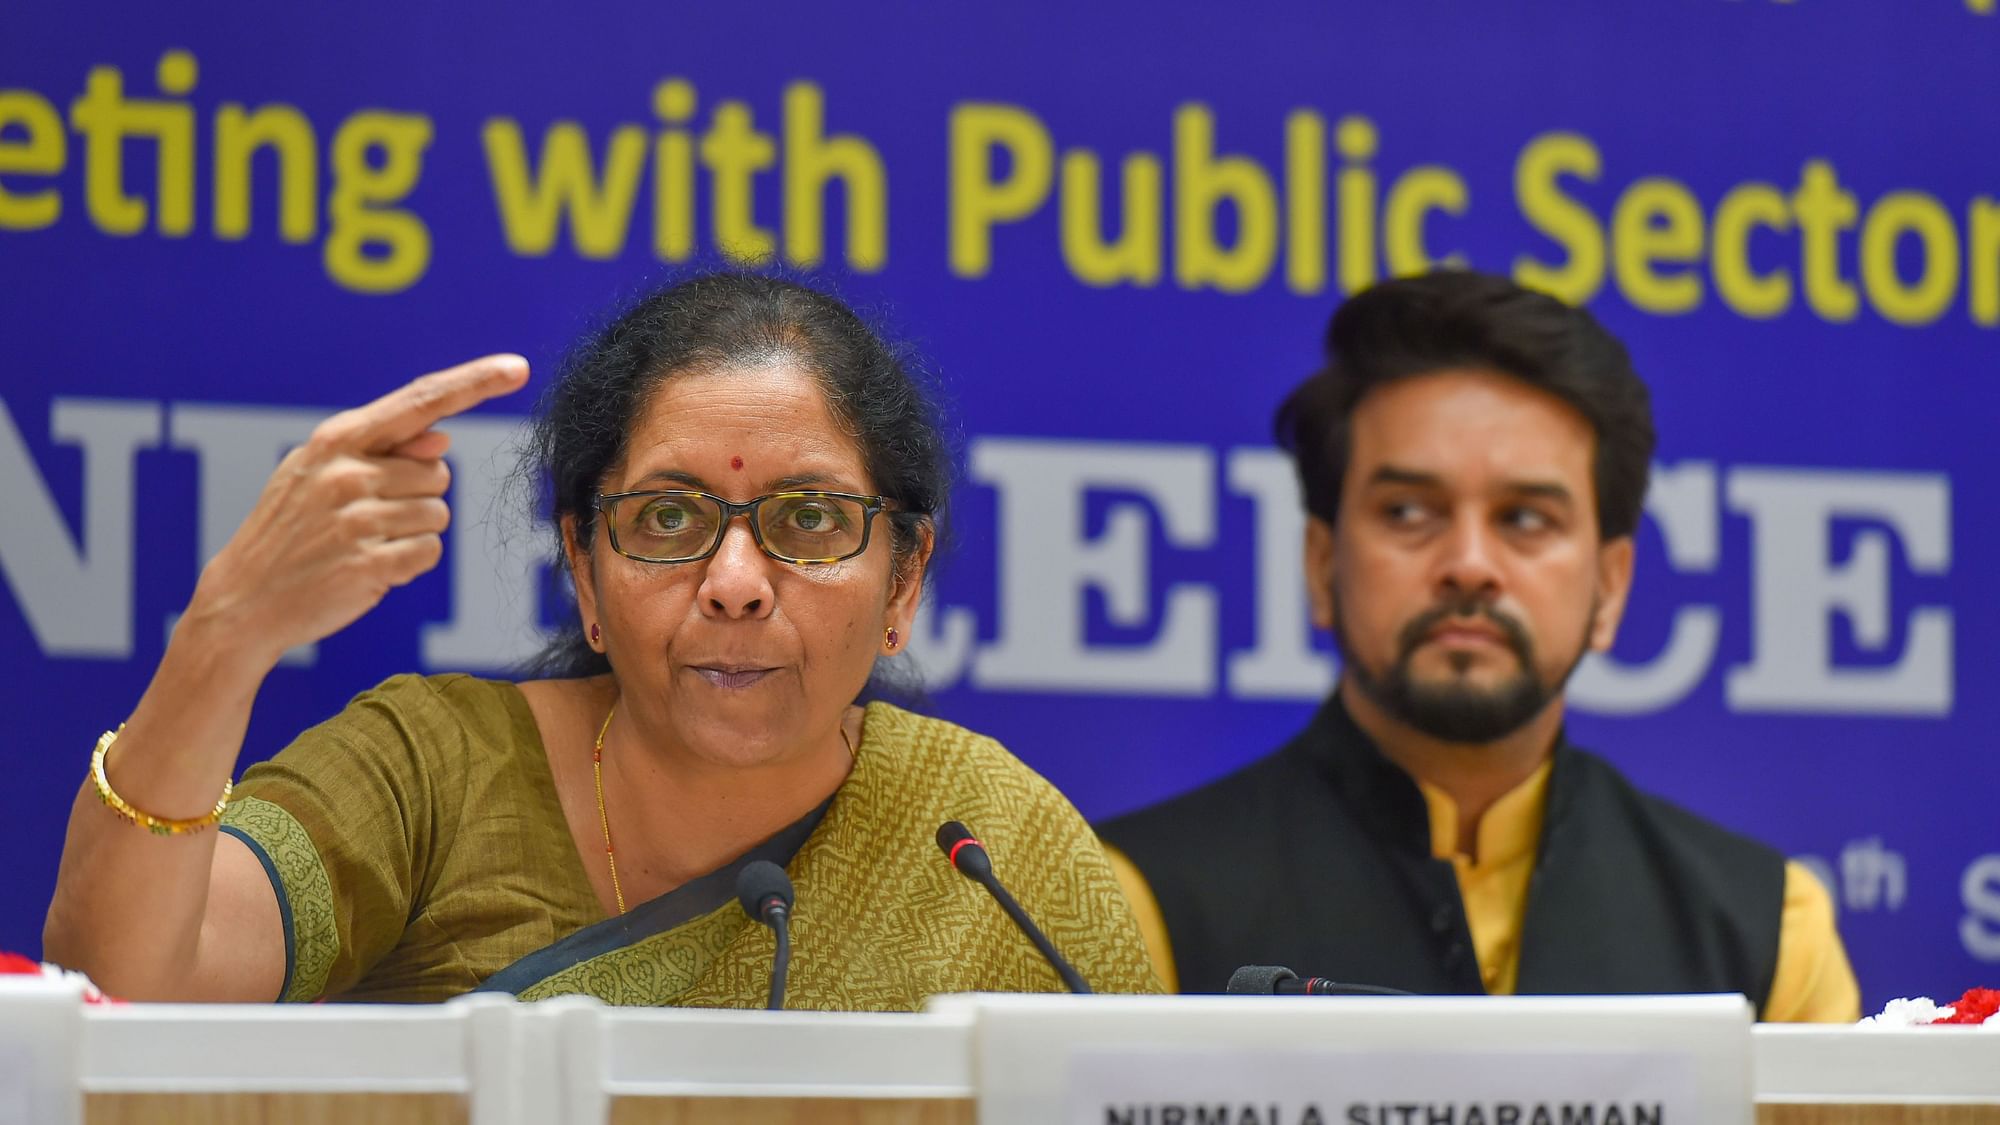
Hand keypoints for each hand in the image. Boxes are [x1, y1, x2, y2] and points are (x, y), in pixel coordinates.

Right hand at [181, 354, 530, 670]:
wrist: (243, 599)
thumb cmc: (293, 530)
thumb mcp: (319, 474)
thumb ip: (382, 452)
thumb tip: (442, 440)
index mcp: (337, 440)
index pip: (420, 401)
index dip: (474, 383)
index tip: (517, 367)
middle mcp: (348, 473)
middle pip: (438, 472)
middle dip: (416, 496)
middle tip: (363, 518)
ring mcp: (357, 519)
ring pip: (438, 514)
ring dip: (413, 532)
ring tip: (362, 542)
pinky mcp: (369, 563)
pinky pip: (429, 553)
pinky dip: (410, 563)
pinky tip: (369, 567)